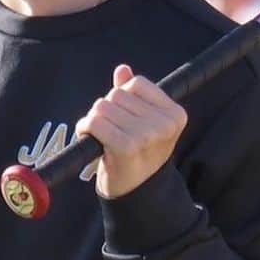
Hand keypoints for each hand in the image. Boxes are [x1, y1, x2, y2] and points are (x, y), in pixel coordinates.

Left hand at [75, 64, 186, 198]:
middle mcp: (165, 124)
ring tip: (102, 137)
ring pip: (102, 106)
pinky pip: (94, 122)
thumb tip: (122, 69)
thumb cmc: (138, 153)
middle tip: (111, 131)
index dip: (122, 97)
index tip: (124, 117)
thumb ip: (133, 95)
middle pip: (117, 94)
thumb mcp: (143, 121)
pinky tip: (90, 139)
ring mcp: (147, 135)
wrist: (134, 190)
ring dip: (94, 120)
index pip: (136, 83)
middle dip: (106, 110)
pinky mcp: (127, 146)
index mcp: (175, 114)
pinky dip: (85, 129)